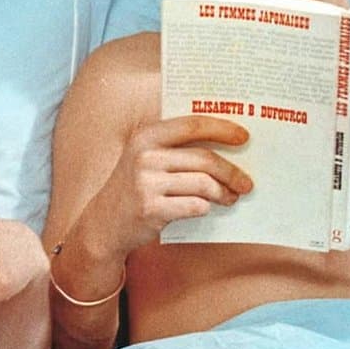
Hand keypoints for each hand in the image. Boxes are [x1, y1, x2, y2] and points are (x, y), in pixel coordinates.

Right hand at [94, 115, 251, 255]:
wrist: (103, 222)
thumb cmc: (134, 187)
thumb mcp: (145, 158)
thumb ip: (175, 147)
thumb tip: (225, 145)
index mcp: (145, 136)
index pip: (191, 125)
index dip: (222, 129)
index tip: (244, 137)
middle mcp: (144, 156)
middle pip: (204, 159)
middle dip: (231, 172)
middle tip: (246, 183)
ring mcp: (146, 183)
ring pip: (204, 184)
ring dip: (223, 193)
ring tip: (230, 197)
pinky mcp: (151, 209)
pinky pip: (195, 206)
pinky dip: (206, 208)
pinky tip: (207, 208)